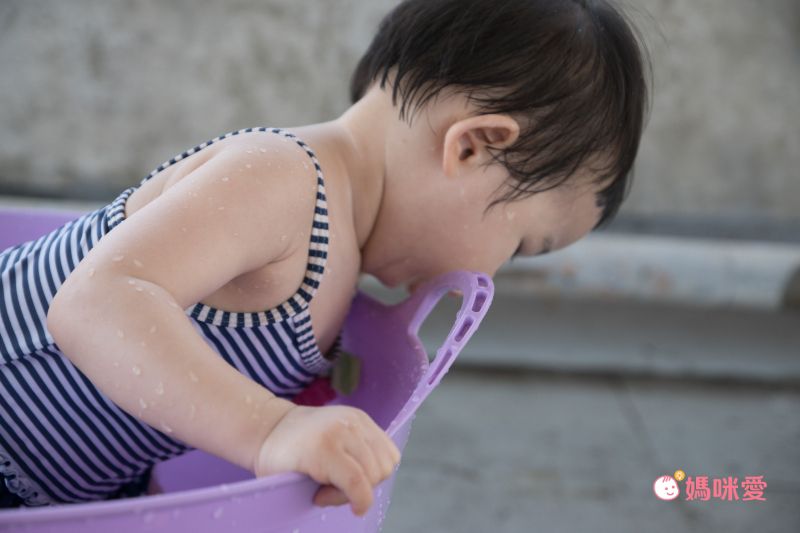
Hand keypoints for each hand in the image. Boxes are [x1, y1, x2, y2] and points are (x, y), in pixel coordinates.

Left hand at [253, 404, 401, 515]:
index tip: (356, 511)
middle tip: (332, 488)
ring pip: (387, 459)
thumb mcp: (296, 484)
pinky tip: (358, 463)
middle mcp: (343, 428)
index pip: (357, 481)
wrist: (275, 427)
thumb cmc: (280, 461)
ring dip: (372, 475)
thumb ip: (330, 494)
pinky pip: (387, 446)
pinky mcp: (361, 416)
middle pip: (375, 472)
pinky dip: (378, 461)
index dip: (361, 502)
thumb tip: (358, 497)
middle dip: (360, 489)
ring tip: (346, 475)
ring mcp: (355, 419)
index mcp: (323, 447)